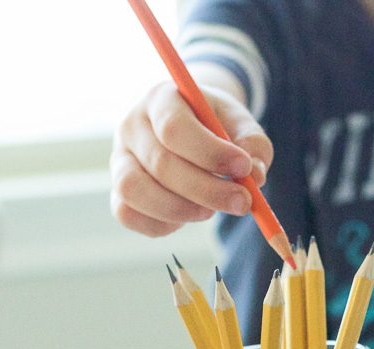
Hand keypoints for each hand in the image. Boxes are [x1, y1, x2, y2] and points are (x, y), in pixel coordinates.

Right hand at [110, 81, 273, 236]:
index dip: (210, 153)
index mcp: (160, 98)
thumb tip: (255, 177)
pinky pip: (127, 215)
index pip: (174, 127)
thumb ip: (254, 145)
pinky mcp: (118, 192)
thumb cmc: (217, 126)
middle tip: (242, 203)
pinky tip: (189, 216)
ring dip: (180, 210)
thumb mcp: (240, 124)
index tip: (244, 168)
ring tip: (211, 210)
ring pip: (134, 190)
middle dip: (207, 190)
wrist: (192, 129)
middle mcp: (131, 126)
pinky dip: (161, 225)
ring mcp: (119, 160)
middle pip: (160, 164)